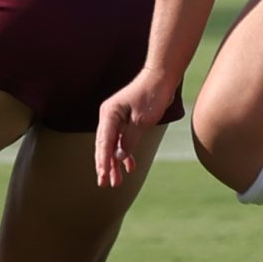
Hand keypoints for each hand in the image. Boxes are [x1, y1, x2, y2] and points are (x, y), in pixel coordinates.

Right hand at [93, 65, 180, 188]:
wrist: (161, 77)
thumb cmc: (152, 95)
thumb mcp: (142, 120)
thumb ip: (129, 139)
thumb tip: (118, 157)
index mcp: (109, 114)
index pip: (103, 142)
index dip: (103, 162)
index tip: (102, 177)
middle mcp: (109, 116)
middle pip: (104, 145)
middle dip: (105, 166)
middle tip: (105, 184)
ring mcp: (116, 118)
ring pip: (113, 145)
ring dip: (115, 163)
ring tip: (117, 182)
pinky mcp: (125, 120)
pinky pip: (122, 140)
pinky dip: (125, 153)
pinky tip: (129, 167)